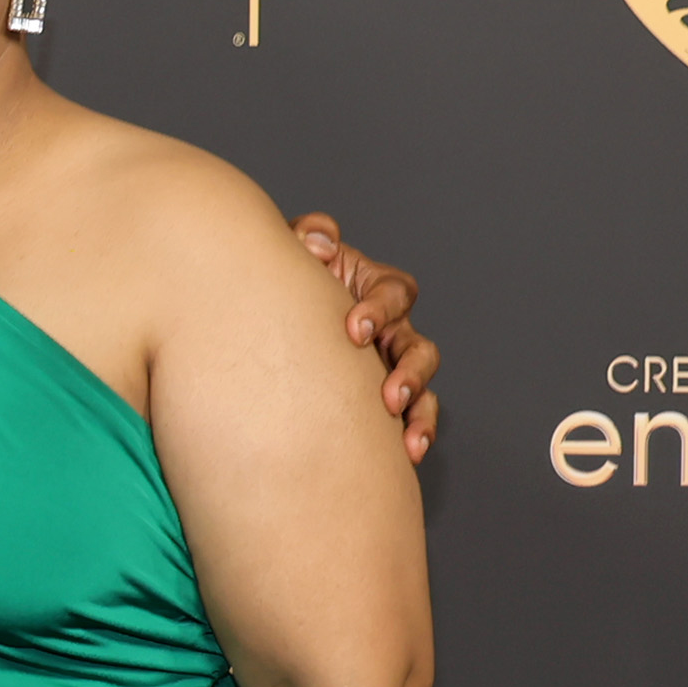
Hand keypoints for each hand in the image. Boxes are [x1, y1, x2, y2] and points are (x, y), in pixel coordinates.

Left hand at [292, 215, 438, 462]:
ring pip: (422, 382)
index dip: (380, 308)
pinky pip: (414, 413)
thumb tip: (318, 243)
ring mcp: (390, 362)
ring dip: (418, 403)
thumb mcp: (292, 251)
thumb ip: (307, 236)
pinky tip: (409, 450)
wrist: (265, 326)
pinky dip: (418, 429)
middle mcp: (390, 326)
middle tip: (387, 393)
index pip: (394, 292)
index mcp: (374, 287)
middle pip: (417, 344)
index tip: (352, 329)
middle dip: (407, 369)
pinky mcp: (384, 394)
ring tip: (402, 427)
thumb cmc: (285, 283)